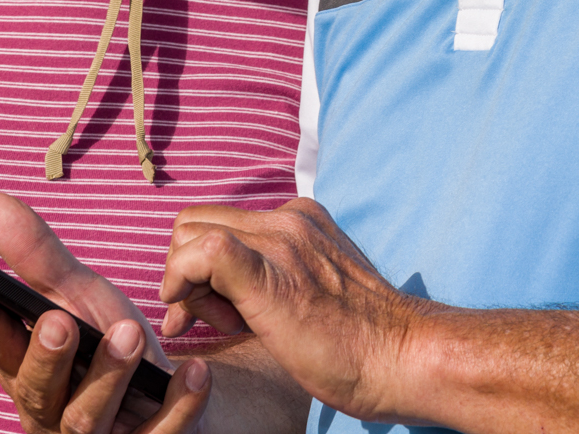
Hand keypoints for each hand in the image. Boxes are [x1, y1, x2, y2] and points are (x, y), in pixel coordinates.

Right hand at [0, 193, 210, 433]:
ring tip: (130, 331)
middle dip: (45, 358)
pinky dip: (178, 404)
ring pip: (89, 419)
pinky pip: (161, 433)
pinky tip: (192, 369)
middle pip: (37, 393)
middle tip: (60, 321)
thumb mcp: (82, 297)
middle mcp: (55, 412)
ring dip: (108, 376)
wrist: (179, 395)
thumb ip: (39, 259)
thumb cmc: (116, 345)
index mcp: (30, 372)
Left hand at [160, 198, 422, 422]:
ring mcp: (278, 241)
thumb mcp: (319, 290)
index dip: (202, 264)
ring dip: (185, 282)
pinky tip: (190, 315)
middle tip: (211, 318)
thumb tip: (229, 293)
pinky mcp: (266, 272)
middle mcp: (287, 220)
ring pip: (189, 232)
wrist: (399, 357)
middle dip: (186, 271)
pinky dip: (179, 281)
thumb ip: (282, 275)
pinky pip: (200, 253)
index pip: (223, 220)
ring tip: (222, 324)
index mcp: (301, 221)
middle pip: (196, 221)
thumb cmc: (363, 343)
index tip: (214, 310)